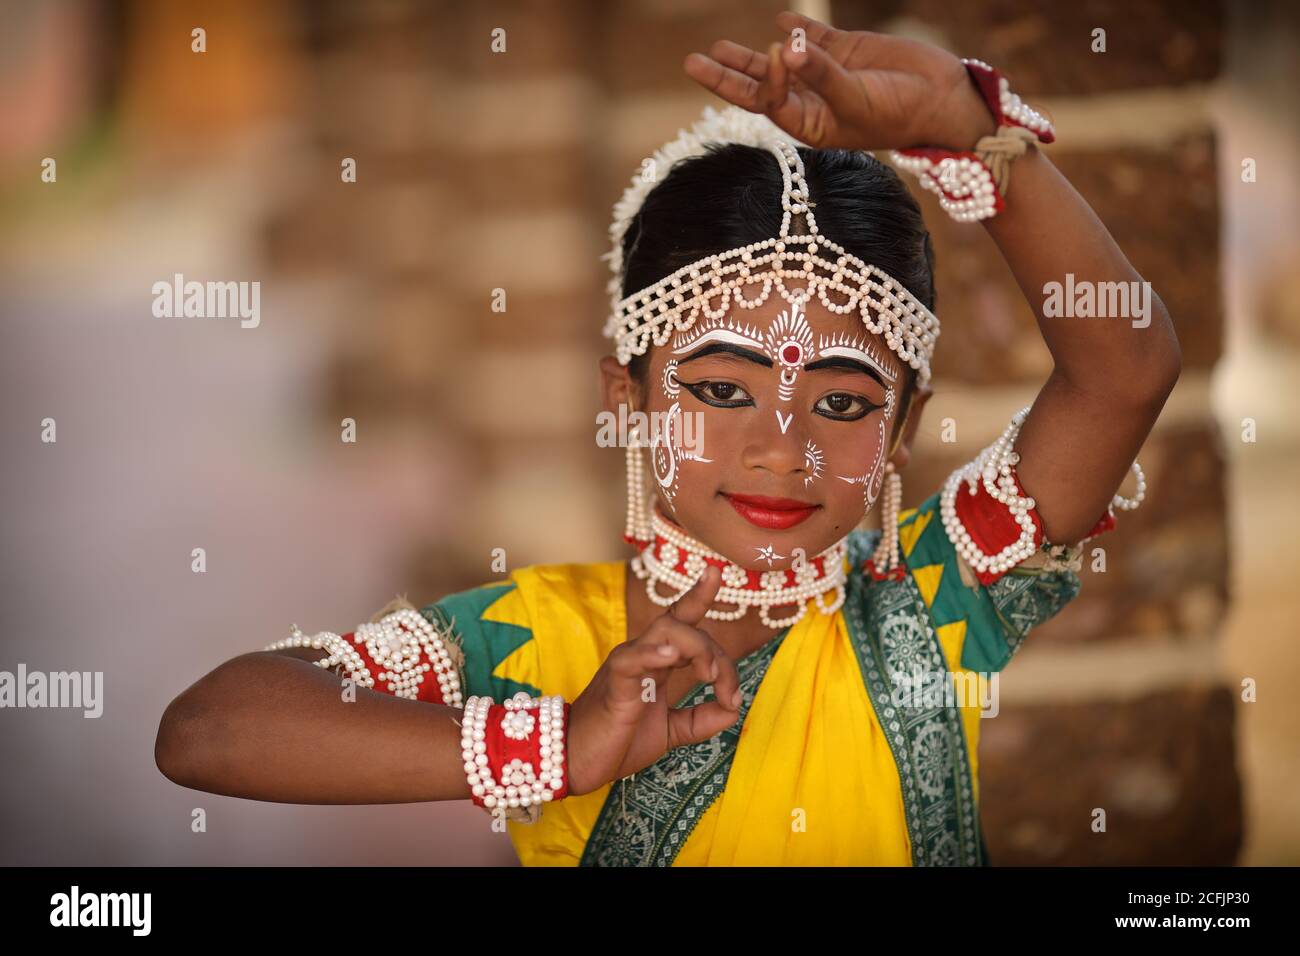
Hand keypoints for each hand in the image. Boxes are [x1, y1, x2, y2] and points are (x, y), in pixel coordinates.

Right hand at [565, 566, 741, 795]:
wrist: (577, 762)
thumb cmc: (618, 740)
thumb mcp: (671, 731)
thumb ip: (702, 718)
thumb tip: (734, 709)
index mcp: (657, 662)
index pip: (681, 620)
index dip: (698, 595)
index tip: (715, 571)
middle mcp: (643, 654)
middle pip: (685, 626)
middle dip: (716, 653)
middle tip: (727, 692)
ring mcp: (627, 664)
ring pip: (666, 631)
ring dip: (697, 649)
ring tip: (709, 676)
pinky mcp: (614, 683)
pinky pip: (633, 658)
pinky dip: (654, 653)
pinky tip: (671, 656)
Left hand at [684, 10, 995, 151]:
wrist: (942, 99)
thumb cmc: (899, 113)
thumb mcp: (857, 100)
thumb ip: (822, 74)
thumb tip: (786, 47)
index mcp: (808, 125)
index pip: (771, 101)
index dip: (765, 77)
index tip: (778, 50)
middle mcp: (810, 102)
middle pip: (758, 87)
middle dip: (725, 75)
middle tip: (690, 62)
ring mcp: (824, 75)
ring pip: (778, 62)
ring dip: (749, 55)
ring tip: (716, 46)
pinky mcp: (844, 51)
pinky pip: (812, 37)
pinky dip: (797, 27)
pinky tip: (781, 20)